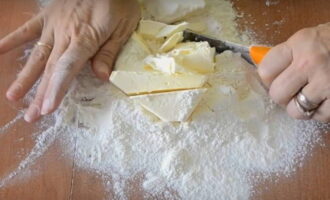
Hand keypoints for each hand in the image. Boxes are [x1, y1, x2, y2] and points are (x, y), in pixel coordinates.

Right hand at [0, 0, 139, 122]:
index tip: (47, 109)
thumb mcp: (124, 27)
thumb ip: (110, 51)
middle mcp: (65, 34)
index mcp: (85, 38)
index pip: (67, 68)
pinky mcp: (48, 16)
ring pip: (37, 55)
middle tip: (31, 116)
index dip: (56, 89)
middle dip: (41, 94)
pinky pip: (27, 29)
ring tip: (12, 96)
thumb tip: (102, 77)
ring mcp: (53, 24)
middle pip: (50, 69)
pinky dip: (12, 40)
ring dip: (25, 77)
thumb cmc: (118, 2)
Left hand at [258, 23, 329, 122]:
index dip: (268, 78)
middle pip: (277, 94)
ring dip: (300, 107)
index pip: (265, 70)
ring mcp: (327, 83)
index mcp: (300, 44)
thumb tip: (267, 75)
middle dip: (282, 95)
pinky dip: (320, 112)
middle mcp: (310, 63)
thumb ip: (290, 54)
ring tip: (309, 97)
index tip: (275, 78)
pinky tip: (326, 100)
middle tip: (292, 91)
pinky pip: (320, 116)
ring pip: (295, 110)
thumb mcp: (311, 38)